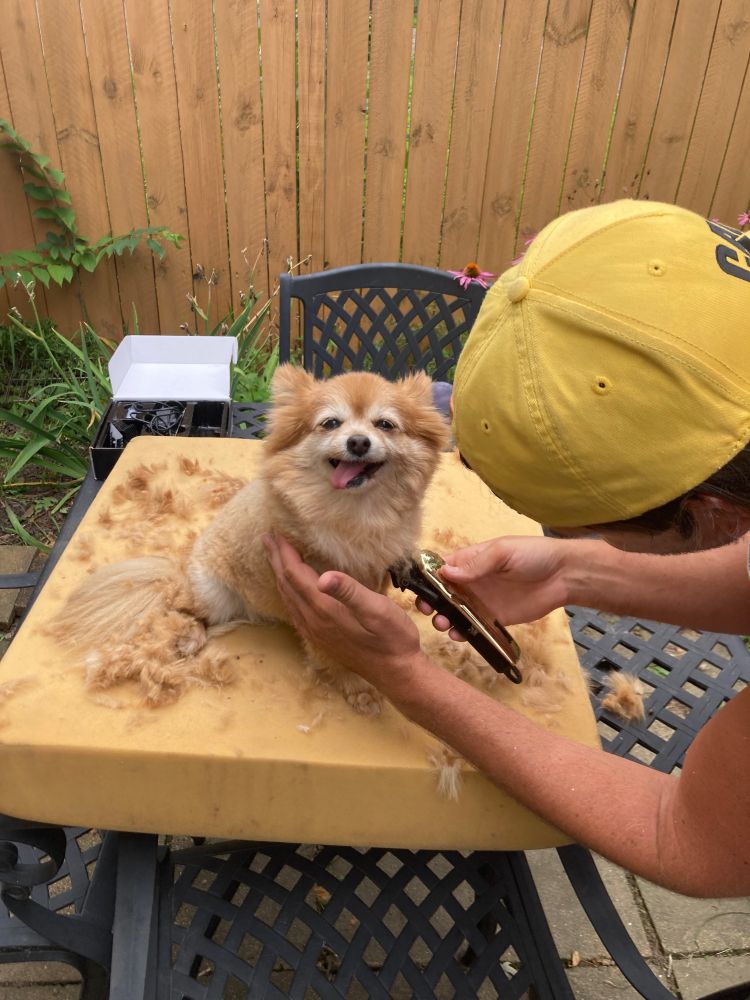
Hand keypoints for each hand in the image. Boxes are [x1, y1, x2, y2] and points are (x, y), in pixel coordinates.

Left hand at [263, 532, 425, 696]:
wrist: (395, 672)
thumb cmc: (392, 638)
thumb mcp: (378, 610)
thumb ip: (350, 591)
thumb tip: (324, 576)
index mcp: (324, 609)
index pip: (295, 574)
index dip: (284, 552)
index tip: (276, 532)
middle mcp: (313, 620)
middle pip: (286, 584)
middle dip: (276, 559)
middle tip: (267, 538)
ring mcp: (314, 631)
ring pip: (288, 597)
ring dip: (280, 574)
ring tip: (275, 557)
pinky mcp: (319, 637)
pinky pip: (294, 609)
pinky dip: (288, 591)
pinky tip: (291, 587)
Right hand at [418, 536, 570, 636]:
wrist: (564, 576)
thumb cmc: (533, 555)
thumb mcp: (503, 552)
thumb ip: (476, 564)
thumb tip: (446, 572)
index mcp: (471, 560)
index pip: (441, 568)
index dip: (428, 578)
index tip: (418, 588)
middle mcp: (472, 581)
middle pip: (443, 593)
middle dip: (431, 601)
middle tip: (426, 610)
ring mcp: (482, 601)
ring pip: (455, 612)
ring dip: (444, 618)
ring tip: (443, 624)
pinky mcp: (495, 619)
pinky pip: (474, 627)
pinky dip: (463, 632)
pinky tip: (459, 635)